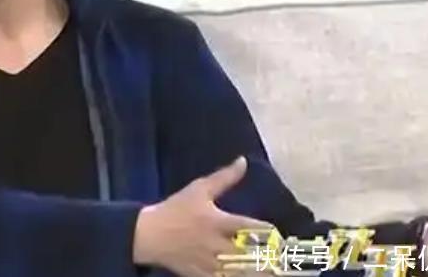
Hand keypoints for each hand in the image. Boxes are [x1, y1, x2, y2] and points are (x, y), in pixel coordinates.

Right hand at [132, 156, 272, 276]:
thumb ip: (224, 177)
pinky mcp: (202, 275)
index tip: (277, 233)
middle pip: (249, 256)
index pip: (250, 227)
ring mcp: (209, 262)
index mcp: (217, 221)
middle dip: (266, 259)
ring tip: (270, 272)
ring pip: (239, 272)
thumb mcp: (198, 189)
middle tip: (279, 260)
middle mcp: (216, 243)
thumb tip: (243, 161)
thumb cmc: (174, 210)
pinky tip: (244, 276)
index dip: (268, 231)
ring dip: (255, 272)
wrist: (147, 235)